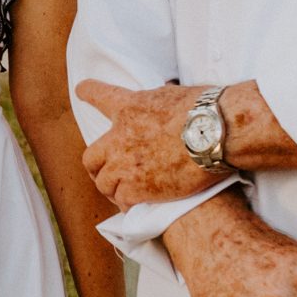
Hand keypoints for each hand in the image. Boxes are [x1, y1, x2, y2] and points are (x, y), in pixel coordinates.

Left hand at [79, 81, 222, 207]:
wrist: (215, 134)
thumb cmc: (204, 110)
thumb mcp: (174, 96)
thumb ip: (160, 102)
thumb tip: (165, 99)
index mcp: (129, 107)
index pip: (99, 95)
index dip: (88, 92)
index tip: (81, 90)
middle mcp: (119, 137)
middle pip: (91, 156)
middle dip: (95, 165)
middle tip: (101, 171)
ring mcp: (126, 164)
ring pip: (103, 182)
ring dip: (111, 187)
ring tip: (120, 193)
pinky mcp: (138, 188)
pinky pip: (122, 201)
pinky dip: (127, 204)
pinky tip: (134, 206)